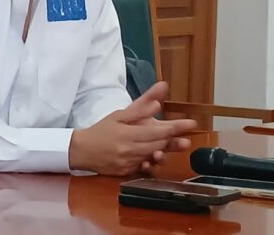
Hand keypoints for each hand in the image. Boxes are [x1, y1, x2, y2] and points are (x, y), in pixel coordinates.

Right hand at [68, 82, 196, 175]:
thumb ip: (140, 107)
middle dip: (175, 140)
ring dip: (166, 151)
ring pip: (153, 157)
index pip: (157, 131)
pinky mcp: (126, 172)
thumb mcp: (120, 114)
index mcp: (128, 134)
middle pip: (158, 145)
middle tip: (188, 136)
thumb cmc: (102, 129)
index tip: (191, 123)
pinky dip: (152, 162)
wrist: (82, 150)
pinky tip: (158, 157)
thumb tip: (158, 100)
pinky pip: (144, 168)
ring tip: (179, 144)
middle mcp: (130, 150)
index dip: (176, 127)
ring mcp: (128, 163)